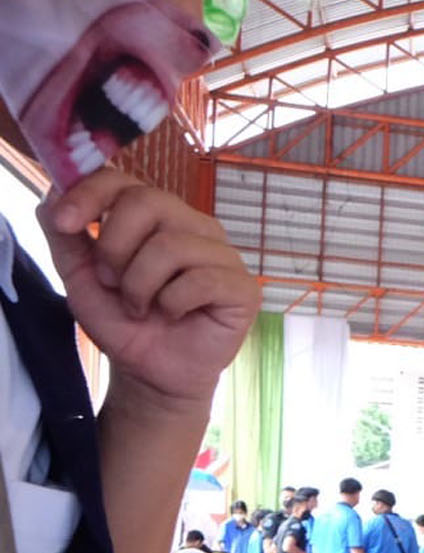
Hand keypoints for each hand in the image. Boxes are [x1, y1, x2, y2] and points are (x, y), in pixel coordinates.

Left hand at [38, 170, 258, 409]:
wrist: (150, 372)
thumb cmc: (124, 322)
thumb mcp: (81, 277)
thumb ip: (66, 236)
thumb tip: (52, 195)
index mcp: (157, 216)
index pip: (124, 180)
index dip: (90, 194)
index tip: (65, 223)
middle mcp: (193, 226)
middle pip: (148, 202)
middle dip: (115, 247)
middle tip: (111, 283)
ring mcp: (222, 255)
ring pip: (171, 245)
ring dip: (140, 285)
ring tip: (140, 307)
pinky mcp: (243, 288)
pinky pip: (201, 280)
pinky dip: (173, 303)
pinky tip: (174, 316)